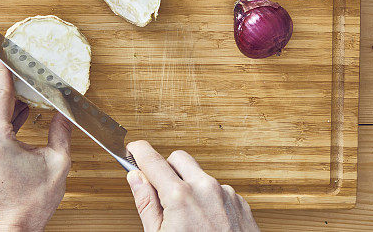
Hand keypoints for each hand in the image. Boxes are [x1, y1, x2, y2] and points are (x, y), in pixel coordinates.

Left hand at [0, 59, 72, 231]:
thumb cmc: (30, 205)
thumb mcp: (57, 164)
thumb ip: (61, 132)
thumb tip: (66, 111)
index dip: (2, 70)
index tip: (1, 52)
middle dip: (2, 82)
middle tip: (13, 66)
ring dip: (1, 102)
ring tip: (20, 93)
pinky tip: (14, 116)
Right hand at [126, 141, 258, 231]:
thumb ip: (146, 203)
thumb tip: (135, 178)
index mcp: (181, 196)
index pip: (152, 159)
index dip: (138, 151)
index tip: (132, 150)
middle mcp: (206, 188)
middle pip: (178, 158)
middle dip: (165, 169)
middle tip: (159, 190)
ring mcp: (226, 194)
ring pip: (200, 175)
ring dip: (189, 186)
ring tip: (187, 217)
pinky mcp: (240, 203)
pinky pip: (219, 190)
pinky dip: (208, 199)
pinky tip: (205, 222)